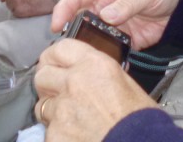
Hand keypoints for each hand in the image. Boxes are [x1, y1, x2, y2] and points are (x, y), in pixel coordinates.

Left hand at [34, 38, 154, 138]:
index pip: (60, 49)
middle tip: (58, 92)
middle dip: (48, 84)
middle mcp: (74, 83)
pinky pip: (48, 132)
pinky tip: (76, 136)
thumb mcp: (126, 83)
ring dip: (54, 112)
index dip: (54, 57)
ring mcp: (61, 111)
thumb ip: (99, 74)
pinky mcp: (54, 136)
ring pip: (42, 106)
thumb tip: (87, 73)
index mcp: (94, 65)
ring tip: (73, 120)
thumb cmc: (140, 120)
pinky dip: (59, 134)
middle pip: (42, 76)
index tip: (54, 63)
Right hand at [50, 0, 180, 50]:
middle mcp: (102, 7)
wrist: (179, 4)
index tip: (57, 24)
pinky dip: (107, 59)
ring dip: (87, 48)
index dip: (64, 8)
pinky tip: (106, 68)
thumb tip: (107, 16)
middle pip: (79, 20)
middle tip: (66, 49)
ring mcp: (111, 25)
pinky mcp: (122, 41)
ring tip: (83, 60)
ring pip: (91, 38)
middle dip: (71, 34)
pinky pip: (110, 51)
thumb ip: (127, 2)